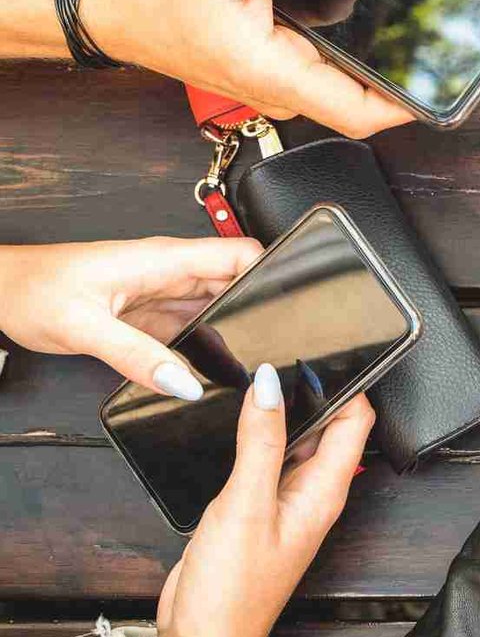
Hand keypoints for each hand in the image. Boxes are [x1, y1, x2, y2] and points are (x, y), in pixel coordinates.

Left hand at [0, 235, 260, 396]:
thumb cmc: (32, 290)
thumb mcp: (84, 327)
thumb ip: (137, 357)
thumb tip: (185, 383)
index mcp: (164, 259)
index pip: (240, 253)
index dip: (272, 274)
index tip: (290, 306)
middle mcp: (170, 272)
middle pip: (237, 283)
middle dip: (257, 310)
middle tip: (268, 347)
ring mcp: (162, 292)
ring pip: (217, 306)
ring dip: (231, 330)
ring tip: (242, 362)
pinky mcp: (150, 313)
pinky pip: (192, 325)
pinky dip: (205, 344)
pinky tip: (207, 367)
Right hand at [80, 0, 414, 137]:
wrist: (112, 4)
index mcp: (275, 72)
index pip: (360, 111)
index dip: (408, 100)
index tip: (442, 77)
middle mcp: (283, 80)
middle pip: (363, 71)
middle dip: (399, 26)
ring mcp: (281, 68)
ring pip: (345, 46)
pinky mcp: (277, 49)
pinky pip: (324, 30)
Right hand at [158, 367, 373, 636]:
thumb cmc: (232, 590)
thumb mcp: (246, 505)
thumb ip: (261, 442)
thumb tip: (270, 384)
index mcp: (326, 491)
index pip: (356, 422)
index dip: (349, 383)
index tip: (326, 350)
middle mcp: (312, 493)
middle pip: (328, 426)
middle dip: (312, 391)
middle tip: (284, 356)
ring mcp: (284, 501)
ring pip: (295, 441)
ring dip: (282, 414)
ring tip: (257, 383)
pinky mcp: (256, 508)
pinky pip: (267, 461)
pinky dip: (258, 438)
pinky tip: (237, 424)